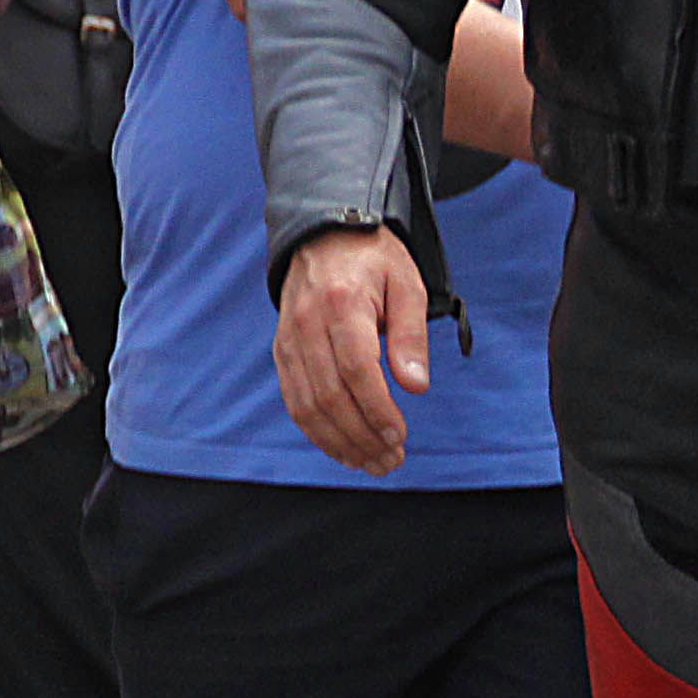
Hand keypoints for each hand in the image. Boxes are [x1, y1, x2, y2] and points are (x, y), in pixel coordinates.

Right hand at [273, 227, 427, 477]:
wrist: (324, 234)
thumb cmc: (373, 259)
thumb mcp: (407, 284)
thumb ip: (411, 335)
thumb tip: (415, 386)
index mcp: (342, 302)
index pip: (357, 368)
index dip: (377, 409)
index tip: (399, 435)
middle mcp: (308, 323)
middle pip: (330, 395)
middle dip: (362, 436)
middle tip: (392, 460)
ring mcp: (289, 339)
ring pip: (307, 406)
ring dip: (340, 442)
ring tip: (372, 463)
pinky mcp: (282, 351)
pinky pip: (294, 401)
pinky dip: (317, 432)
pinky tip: (344, 448)